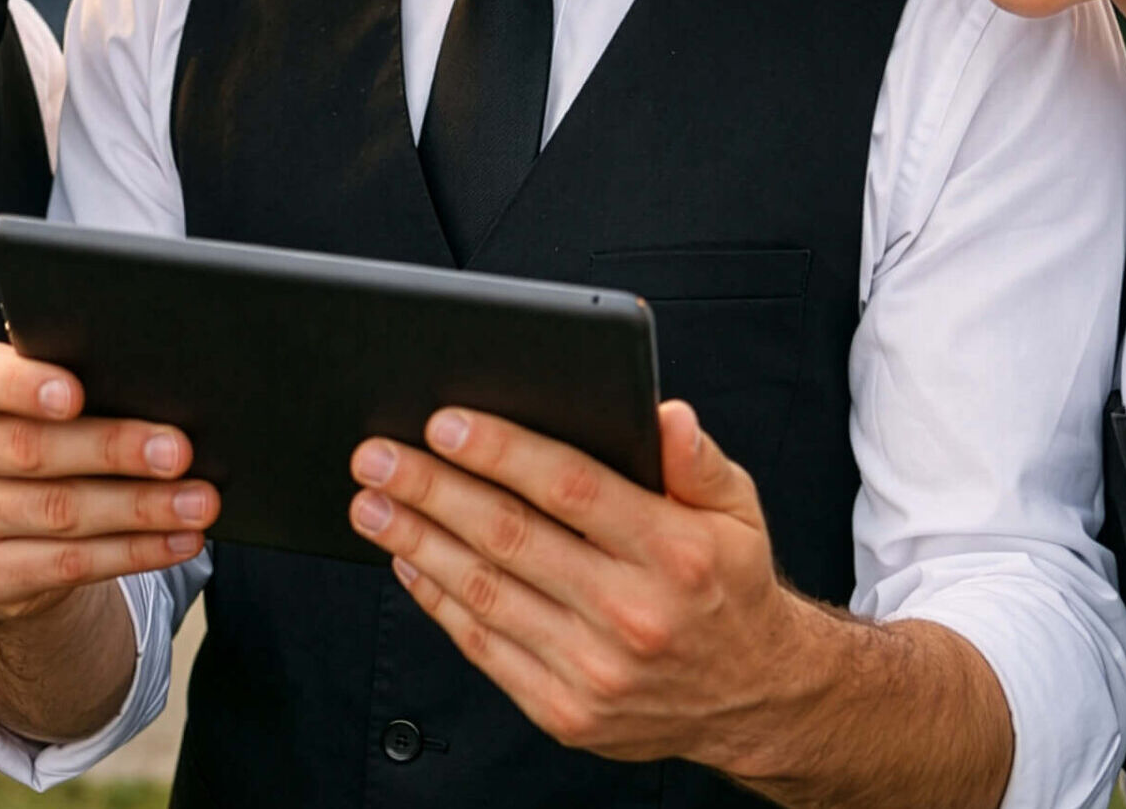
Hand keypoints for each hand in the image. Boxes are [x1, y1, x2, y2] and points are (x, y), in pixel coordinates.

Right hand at [0, 342, 215, 620]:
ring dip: (141, 509)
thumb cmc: (36, 436)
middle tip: (178, 453)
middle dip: (114, 451)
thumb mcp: (37, 400)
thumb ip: (79, 386)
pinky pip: (68, 564)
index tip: (77, 394)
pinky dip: (134, 552)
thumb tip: (160, 395)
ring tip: (197, 502)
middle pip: (34, 450)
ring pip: (60, 512)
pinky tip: (177, 540)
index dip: (26, 386)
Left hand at [346, 400, 830, 771]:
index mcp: (675, 553)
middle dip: (431, 490)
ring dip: (415, 541)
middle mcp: (634, 614)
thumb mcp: (737, 510)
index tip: (443, 422)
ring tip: (370, 502)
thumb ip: (696, 459)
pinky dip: (436, 600)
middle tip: (376, 455)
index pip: (572, 489)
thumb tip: (664, 414)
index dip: (501, 452)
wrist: (755, 698)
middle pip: (510, 538)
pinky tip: (406, 560)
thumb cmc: (729, 584)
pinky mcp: (566, 712)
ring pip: (484, 593)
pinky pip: (484, 647)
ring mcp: (596, 670)